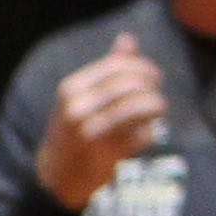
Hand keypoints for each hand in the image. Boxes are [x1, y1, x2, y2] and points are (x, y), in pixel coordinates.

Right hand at [35, 32, 166, 209]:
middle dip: (150, 85)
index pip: (115, 66)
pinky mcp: (104, 157)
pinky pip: (139, 137)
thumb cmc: (72, 130)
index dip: (141, 66)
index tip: (153, 75)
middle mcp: (77, 110)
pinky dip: (150, 132)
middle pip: (126, 85)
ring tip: (159, 108)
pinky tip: (148, 132)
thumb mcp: (80, 97)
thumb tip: (127, 39)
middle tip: (157, 91)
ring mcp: (89, 134)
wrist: (55, 176)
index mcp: (71, 90)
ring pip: (134, 108)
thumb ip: (105, 69)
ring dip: (155, 105)